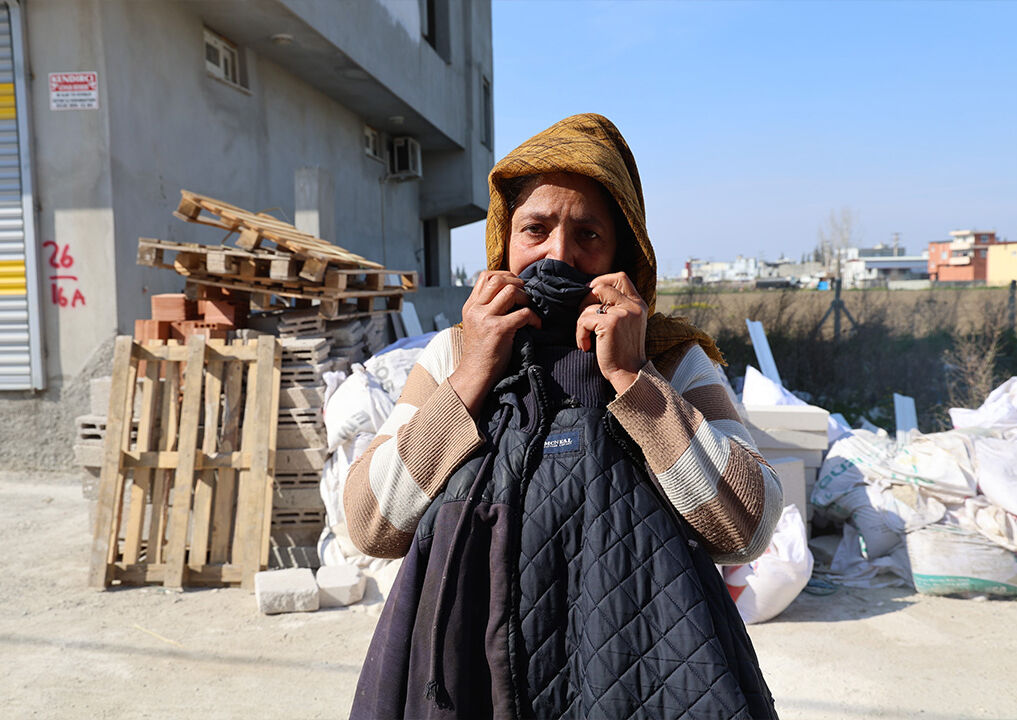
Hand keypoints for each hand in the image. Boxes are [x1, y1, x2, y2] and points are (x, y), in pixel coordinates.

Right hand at [449, 270, 540, 417]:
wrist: (474, 375)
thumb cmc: (481, 352)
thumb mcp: (476, 325)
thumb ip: (485, 309)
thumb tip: (508, 294)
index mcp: (470, 307)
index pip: (485, 276)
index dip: (504, 275)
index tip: (516, 285)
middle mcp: (476, 309)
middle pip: (498, 279)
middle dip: (517, 283)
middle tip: (526, 296)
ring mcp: (486, 318)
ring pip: (510, 291)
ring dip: (525, 298)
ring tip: (529, 309)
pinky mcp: (498, 330)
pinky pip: (523, 313)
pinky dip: (534, 318)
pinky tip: (536, 326)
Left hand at [576, 272, 647, 393]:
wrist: (629, 374)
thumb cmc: (622, 352)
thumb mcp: (626, 325)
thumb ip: (617, 307)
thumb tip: (591, 291)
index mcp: (639, 304)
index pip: (620, 277)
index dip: (601, 281)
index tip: (591, 296)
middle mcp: (633, 306)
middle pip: (601, 285)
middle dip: (586, 299)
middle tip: (583, 317)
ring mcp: (623, 313)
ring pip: (589, 303)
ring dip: (581, 320)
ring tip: (585, 337)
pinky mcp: (611, 323)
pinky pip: (584, 319)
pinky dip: (580, 333)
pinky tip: (585, 345)